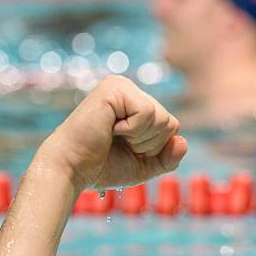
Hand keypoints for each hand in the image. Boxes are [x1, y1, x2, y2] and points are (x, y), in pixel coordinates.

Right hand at [39, 75, 186, 191]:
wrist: (73, 169)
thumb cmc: (103, 166)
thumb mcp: (144, 165)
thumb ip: (168, 157)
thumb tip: (183, 141)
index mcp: (136, 102)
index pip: (171, 126)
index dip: (155, 148)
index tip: (126, 148)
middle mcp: (129, 89)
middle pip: (169, 123)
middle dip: (149, 144)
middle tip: (118, 143)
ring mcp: (121, 86)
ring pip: (161, 118)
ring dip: (140, 139)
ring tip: (114, 136)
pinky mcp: (115, 88)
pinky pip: (147, 113)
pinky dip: (133, 130)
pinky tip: (111, 128)